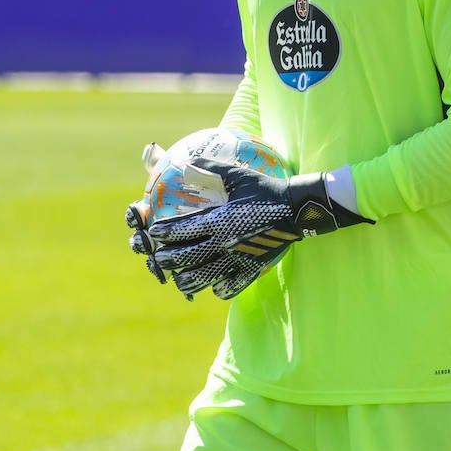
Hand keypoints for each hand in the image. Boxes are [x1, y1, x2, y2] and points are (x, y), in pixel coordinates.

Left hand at [131, 157, 369, 299]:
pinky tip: (216, 288)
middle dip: (170, 259)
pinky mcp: (254, 267)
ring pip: (208, 276)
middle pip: (190, 256)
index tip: (154, 232)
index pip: (184, 230)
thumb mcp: (238, 175)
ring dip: (191, 280)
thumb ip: (211, 169)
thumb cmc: (266, 188)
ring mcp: (239, 257)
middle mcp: (225, 242)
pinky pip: (235, 283)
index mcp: (219, 220)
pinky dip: (222, 288)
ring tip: (180, 283)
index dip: (165, 232)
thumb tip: (187, 162)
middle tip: (158, 260)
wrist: (297, 208)